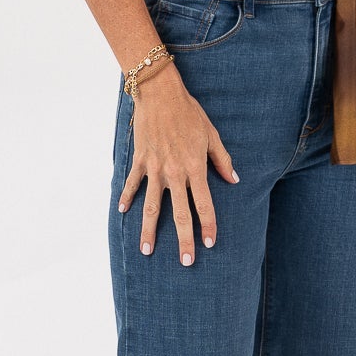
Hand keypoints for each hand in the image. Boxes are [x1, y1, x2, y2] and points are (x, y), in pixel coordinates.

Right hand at [117, 62, 239, 263]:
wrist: (161, 94)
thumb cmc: (189, 113)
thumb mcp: (211, 135)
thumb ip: (222, 159)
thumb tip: (233, 179)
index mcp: (195, 168)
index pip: (204, 204)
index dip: (208, 225)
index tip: (209, 244)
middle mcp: (175, 173)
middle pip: (180, 213)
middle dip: (183, 240)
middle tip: (186, 262)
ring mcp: (155, 169)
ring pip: (152, 206)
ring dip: (149, 230)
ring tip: (147, 251)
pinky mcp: (140, 160)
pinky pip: (133, 183)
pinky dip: (126, 197)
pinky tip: (122, 212)